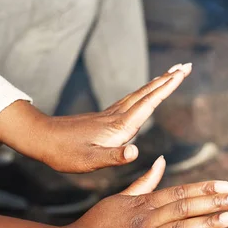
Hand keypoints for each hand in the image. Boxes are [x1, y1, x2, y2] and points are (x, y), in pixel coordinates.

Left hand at [0, 63, 191, 172]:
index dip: (166, 88)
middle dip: (169, 79)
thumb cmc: (64, 153)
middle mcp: (118, 116)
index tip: (182, 73)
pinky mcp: (106, 116)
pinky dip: (146, 91)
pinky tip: (148, 91)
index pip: (149, 103)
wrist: (41, 138)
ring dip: (159, 83)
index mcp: (119, 126)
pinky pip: (133, 99)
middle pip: (148, 92)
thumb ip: (114, 157)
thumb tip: (136, 152)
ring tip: (173, 73)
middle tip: (187, 66)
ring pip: (141, 93)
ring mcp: (112, 114)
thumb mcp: (89, 161)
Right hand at [66, 157, 227, 227]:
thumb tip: (162, 161)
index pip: (179, 191)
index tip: (226, 185)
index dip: (204, 188)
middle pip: (186, 207)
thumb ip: (144, 183)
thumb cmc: (96, 224)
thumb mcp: (119, 198)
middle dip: (214, 202)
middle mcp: (146, 219)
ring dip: (209, 222)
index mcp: (142, 202)